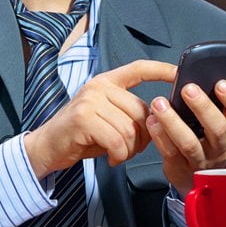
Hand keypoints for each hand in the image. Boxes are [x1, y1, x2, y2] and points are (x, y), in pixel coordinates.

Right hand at [23, 60, 175, 178]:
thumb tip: (159, 118)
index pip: (139, 69)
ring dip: (130, 150)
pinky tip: (111, 158)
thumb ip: (129, 112)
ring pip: (131, 128)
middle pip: (141, 110)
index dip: (161, 70)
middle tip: (131, 149)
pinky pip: (117, 141)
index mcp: (107, 81)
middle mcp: (99, 86)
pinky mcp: (84, 118)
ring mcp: (90, 100)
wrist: (46, 147)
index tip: (179, 73)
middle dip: (143, 136)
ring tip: (119, 154)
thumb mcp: (107, 117)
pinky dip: (119, 155)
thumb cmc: (81, 135)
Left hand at [146, 79, 225, 196]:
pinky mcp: (180, 169)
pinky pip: (170, 152)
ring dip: (172, 120)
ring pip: (189, 143)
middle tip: (188, 88)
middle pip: (217, 129)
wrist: (196, 176)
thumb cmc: (207, 138)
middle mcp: (222, 149)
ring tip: (159, 102)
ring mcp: (202, 161)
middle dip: (202, 107)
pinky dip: (160, 135)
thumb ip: (214, 106)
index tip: (220, 83)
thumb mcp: (219, 124)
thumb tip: (199, 79)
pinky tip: (152, 120)